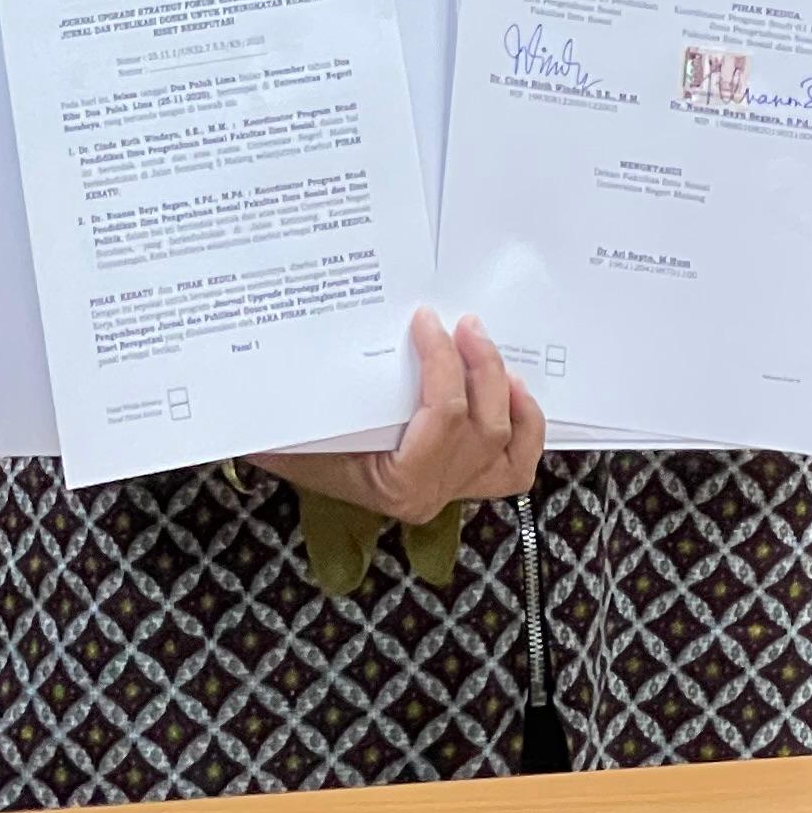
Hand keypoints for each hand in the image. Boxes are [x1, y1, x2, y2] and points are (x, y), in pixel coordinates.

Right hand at [255, 312, 543, 524]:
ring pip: (509, 447)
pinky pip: (514, 466)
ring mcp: (452, 491)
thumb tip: (310, 345)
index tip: (425, 319)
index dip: (443, 362)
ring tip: (489, 350)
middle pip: (485, 427)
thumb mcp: (292, 419)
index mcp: (398, 482)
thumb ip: (306, 395)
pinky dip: (525, 429)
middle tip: (465, 324)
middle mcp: (432, 493)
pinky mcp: (463, 482)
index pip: (443, 417)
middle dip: (482, 367)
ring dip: (506, 394)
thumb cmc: (288, 440)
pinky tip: (514, 392)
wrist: (286, 460)